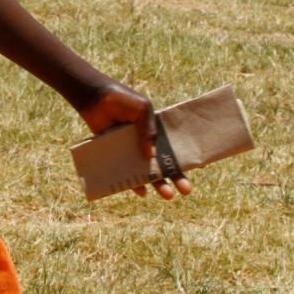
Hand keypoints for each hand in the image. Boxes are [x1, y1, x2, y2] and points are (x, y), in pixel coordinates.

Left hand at [75, 80, 193, 200]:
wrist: (95, 98)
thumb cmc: (122, 100)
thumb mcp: (142, 109)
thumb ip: (148, 129)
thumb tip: (151, 155)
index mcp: (158, 131)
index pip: (176, 147)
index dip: (187, 158)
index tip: (199, 169)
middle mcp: (147, 144)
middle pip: (165, 164)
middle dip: (176, 177)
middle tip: (186, 190)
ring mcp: (132, 151)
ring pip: (148, 172)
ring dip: (158, 185)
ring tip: (168, 195)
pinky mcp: (117, 156)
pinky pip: (127, 174)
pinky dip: (133, 184)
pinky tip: (141, 191)